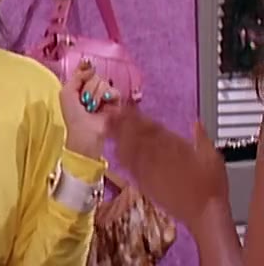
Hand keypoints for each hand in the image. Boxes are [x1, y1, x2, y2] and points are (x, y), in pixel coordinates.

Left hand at [59, 59, 121, 158]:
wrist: (85, 131)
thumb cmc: (73, 114)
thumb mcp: (67, 92)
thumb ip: (76, 76)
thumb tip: (90, 66)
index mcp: (79, 86)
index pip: (85, 70)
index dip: (86, 65)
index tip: (86, 62)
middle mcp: (92, 88)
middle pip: (94, 75)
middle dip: (88, 87)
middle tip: (84, 100)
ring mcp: (104, 95)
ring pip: (104, 83)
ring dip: (95, 95)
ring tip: (92, 107)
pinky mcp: (115, 103)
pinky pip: (114, 91)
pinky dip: (108, 96)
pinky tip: (104, 103)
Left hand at [112, 109, 229, 235]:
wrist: (203, 214)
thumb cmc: (210, 186)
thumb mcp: (212, 157)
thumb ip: (201, 138)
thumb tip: (197, 124)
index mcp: (173, 146)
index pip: (151, 127)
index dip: (137, 116)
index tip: (127, 107)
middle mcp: (157, 156)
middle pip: (135, 135)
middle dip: (122, 122)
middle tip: (111, 112)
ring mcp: (148, 170)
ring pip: (128, 148)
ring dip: (118, 136)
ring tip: (108, 125)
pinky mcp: (144, 183)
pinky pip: (128, 165)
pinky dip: (121, 155)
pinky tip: (115, 149)